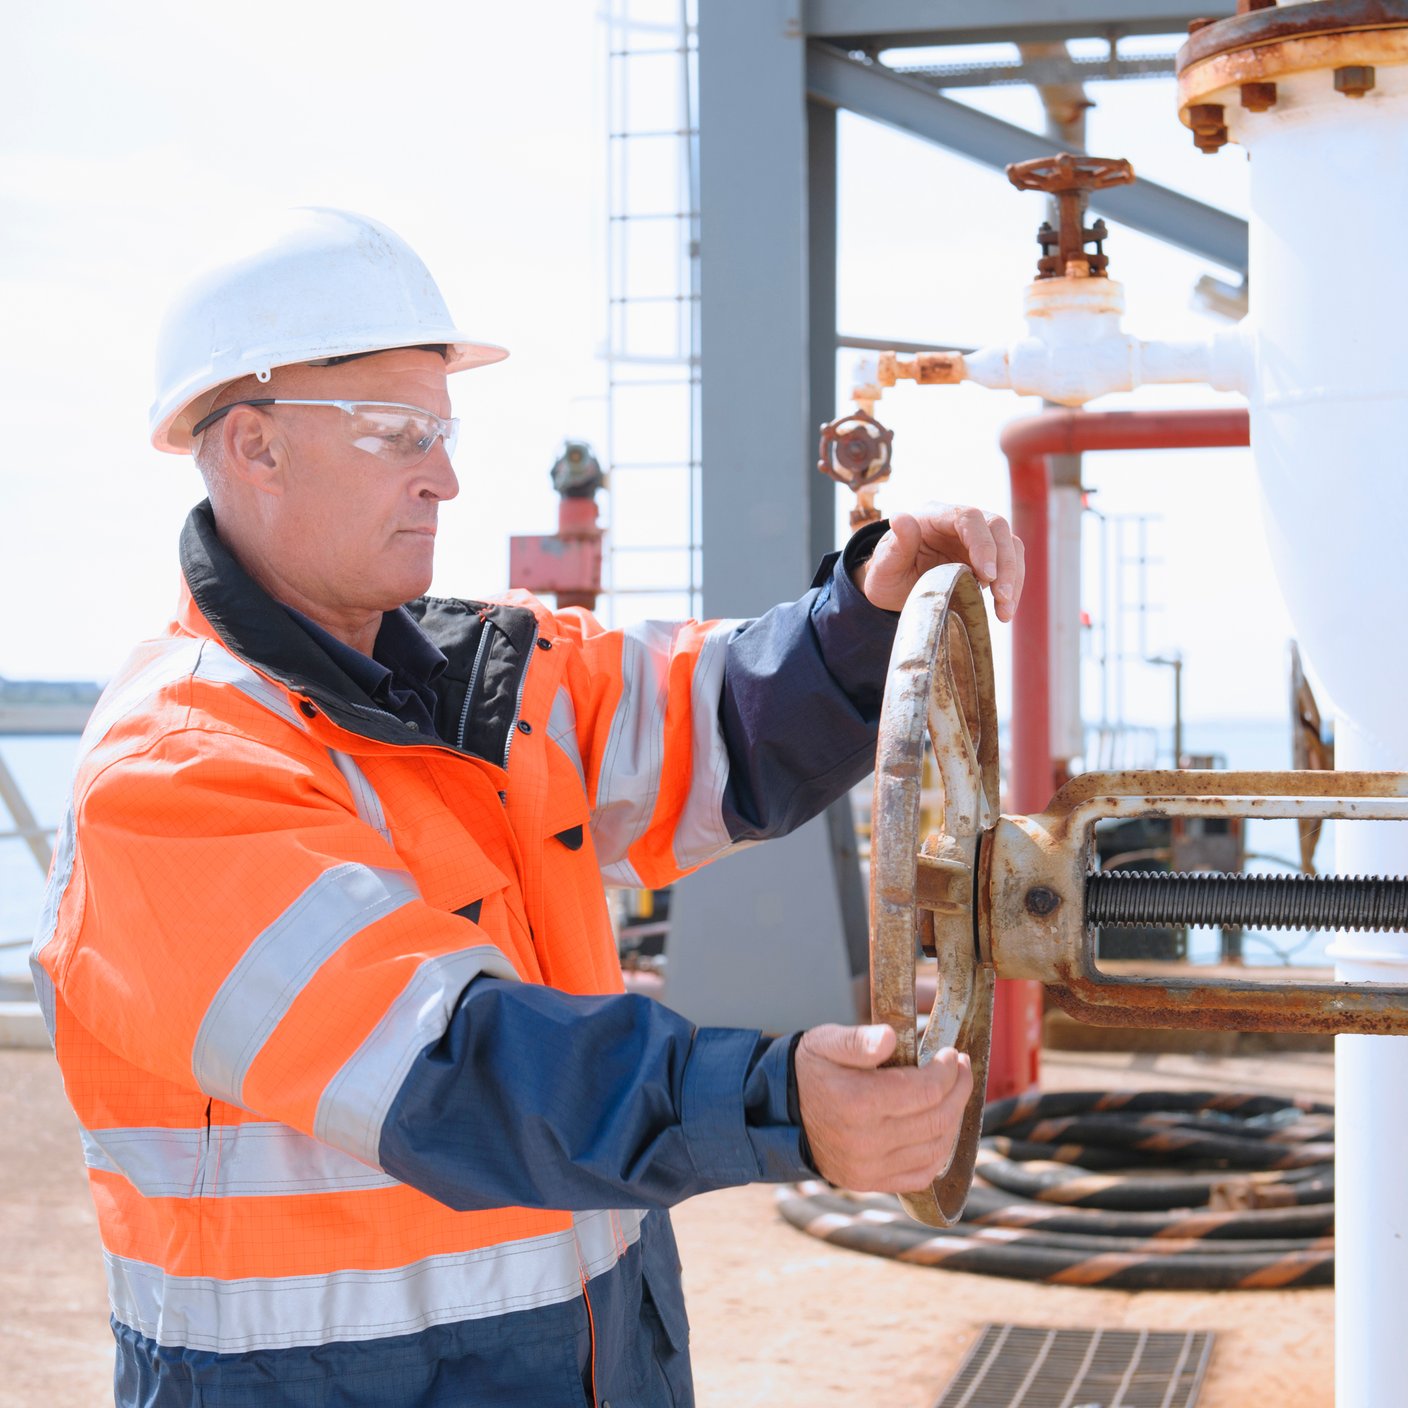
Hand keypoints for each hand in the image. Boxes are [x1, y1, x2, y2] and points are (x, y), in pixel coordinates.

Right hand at [794, 1023, 972, 1191]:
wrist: (781, 1111)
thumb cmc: (811, 1070)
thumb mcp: (827, 1042)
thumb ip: (859, 1040)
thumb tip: (890, 1038)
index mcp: (858, 1102)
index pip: (926, 1091)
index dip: (948, 1072)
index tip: (952, 1054)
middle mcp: (866, 1141)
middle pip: (937, 1120)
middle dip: (958, 1091)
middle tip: (961, 1070)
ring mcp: (869, 1167)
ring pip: (935, 1149)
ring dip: (953, 1120)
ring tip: (954, 1095)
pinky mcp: (870, 1182)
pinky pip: (921, 1175)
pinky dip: (939, 1153)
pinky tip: (940, 1129)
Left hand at [852, 504, 1023, 621]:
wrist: (894, 585)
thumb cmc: (886, 573)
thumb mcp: (883, 567)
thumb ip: (895, 546)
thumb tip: (900, 518)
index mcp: (933, 516)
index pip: (968, 518)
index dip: (983, 544)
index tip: (987, 576)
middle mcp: (958, 521)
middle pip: (997, 527)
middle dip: (1005, 563)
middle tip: (1002, 598)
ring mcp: (975, 537)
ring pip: (1009, 545)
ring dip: (1013, 577)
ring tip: (1004, 611)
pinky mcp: (986, 556)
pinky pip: (1008, 563)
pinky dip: (1012, 585)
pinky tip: (1004, 609)